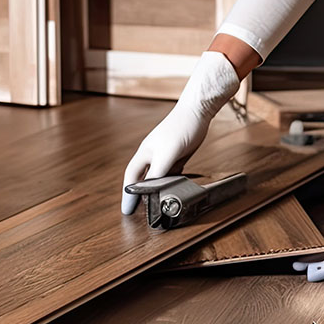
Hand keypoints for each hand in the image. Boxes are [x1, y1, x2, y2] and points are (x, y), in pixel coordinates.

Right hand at [121, 51, 239, 214]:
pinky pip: (171, 174)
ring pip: (158, 178)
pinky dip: (170, 183)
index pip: (131, 177)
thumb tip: (150, 190)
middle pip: (142, 178)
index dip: (128, 194)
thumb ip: (158, 173)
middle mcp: (153, 155)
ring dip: (156, 190)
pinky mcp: (178, 156)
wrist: (197, 112)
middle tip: (138, 211)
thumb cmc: (180, 128)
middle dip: (139, 194)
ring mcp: (166, 156)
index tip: (126, 209)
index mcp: (145, 153)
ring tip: (156, 206)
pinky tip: (174, 190)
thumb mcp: (167, 153)